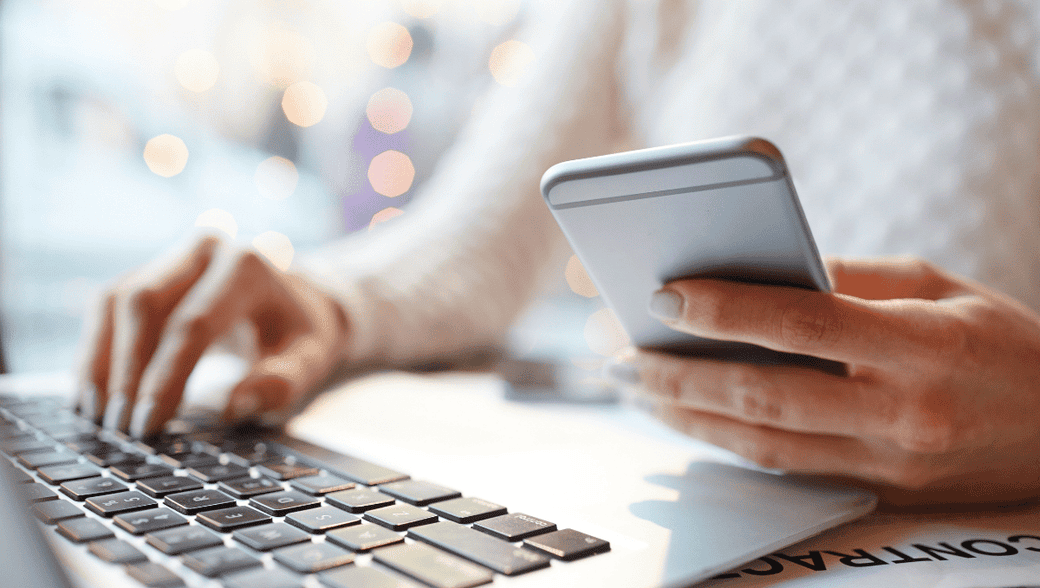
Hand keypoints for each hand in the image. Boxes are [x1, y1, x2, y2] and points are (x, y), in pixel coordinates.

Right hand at [77, 234, 349, 437]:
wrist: (303, 300)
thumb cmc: (304, 335)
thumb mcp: (313, 359)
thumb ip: (285, 382)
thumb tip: (236, 407)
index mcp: (248, 267)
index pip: (194, 323)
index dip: (165, 376)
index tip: (148, 425)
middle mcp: (205, 249)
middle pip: (144, 302)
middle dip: (127, 369)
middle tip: (122, 428)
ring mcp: (174, 256)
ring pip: (115, 300)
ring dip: (99, 360)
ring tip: (97, 417)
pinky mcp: (150, 271)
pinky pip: (108, 306)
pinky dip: (96, 350)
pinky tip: (92, 394)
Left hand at [616, 257, 1039, 504]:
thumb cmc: (1005, 345)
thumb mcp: (939, 288)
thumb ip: (849, 281)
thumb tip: (758, 273)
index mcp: (921, 346)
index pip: (804, 324)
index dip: (727, 310)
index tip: (663, 295)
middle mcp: (900, 414)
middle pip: (764, 397)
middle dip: (677, 374)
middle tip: (617, 350)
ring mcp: (887, 463)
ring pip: (761, 444)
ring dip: (685, 416)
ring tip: (632, 384)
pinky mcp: (876, 490)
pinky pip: (784, 467)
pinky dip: (726, 441)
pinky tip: (685, 416)